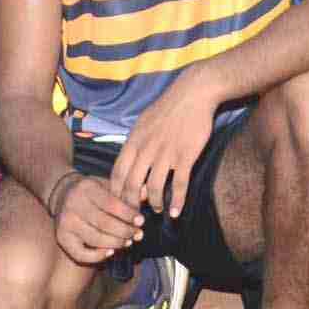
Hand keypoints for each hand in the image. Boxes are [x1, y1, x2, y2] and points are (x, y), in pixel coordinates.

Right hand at [49, 172, 144, 265]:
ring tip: (128, 242)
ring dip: (115, 243)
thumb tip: (148, 191)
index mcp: (86, 188)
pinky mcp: (61, 238)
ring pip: (94, 239)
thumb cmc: (92, 192)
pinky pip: (80, 253)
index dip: (128, 214)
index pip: (111, 204)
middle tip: (138, 234)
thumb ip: (126, 190)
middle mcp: (73, 204)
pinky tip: (111, 251)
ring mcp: (65, 222)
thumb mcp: (107, 185)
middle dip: (125, 231)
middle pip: (104, 223)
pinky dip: (97, 256)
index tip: (141, 221)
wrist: (63, 194)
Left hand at [111, 79, 218, 214]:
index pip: (117, 173)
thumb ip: (136, 145)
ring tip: (158, 210)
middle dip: (132, 204)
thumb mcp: (143, 123)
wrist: (192, 94)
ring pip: (154, 188)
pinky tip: (176, 212)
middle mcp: (146, 149)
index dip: (116, 192)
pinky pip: (179, 185)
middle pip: (132, 185)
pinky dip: (177, 202)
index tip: (118, 203)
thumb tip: (131, 167)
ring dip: (155, 204)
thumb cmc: (167, 109)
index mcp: (134, 141)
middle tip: (135, 214)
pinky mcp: (185, 156)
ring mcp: (166, 154)